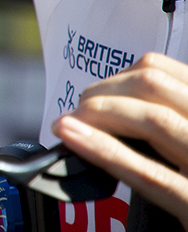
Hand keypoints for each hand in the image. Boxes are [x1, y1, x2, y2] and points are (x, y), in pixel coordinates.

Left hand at [52, 52, 187, 227]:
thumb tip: (115, 104)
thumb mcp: (184, 138)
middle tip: (78, 110)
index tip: (97, 93)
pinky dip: (103, 150)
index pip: (162, 71)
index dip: (119, 77)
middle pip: (152, 85)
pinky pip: (150, 173)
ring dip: (97, 114)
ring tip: (68, 123)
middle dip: (103, 92)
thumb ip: (167, 118)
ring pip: (152, 120)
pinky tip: (72, 138)